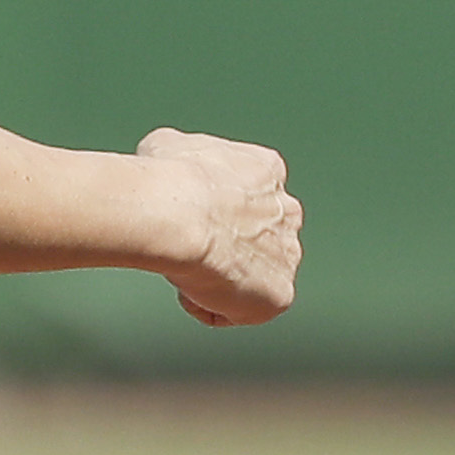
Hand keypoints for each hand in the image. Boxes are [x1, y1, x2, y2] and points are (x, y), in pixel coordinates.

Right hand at [136, 127, 302, 326]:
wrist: (179, 216)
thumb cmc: (170, 177)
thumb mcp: (169, 143)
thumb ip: (186, 156)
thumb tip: (168, 160)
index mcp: (266, 169)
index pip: (247, 192)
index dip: (212, 207)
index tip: (188, 214)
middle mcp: (287, 212)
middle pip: (256, 236)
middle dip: (224, 244)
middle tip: (187, 245)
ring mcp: (287, 256)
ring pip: (249, 276)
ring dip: (217, 277)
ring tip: (184, 267)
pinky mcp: (279, 296)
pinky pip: (238, 310)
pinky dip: (207, 305)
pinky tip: (187, 286)